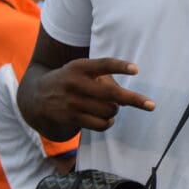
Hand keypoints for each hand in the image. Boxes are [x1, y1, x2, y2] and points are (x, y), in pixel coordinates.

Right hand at [33, 58, 154, 131]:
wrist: (37, 96)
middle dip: (134, 100)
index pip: (103, 64)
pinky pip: (100, 124)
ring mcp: (72, 102)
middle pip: (111, 94)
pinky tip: (107, 118)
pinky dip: (109, 122)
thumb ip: (105, 79)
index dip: (120, 66)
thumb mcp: (83, 70)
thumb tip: (128, 100)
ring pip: (108, 110)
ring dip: (115, 110)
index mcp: (81, 66)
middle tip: (151, 105)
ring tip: (111, 107)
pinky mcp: (71, 117)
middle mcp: (76, 83)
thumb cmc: (72, 80)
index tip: (136, 70)